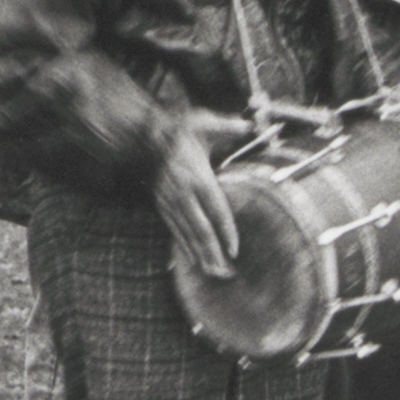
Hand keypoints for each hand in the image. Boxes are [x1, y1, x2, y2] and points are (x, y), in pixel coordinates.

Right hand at [154, 108, 252, 278]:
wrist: (147, 135)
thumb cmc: (181, 129)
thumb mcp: (206, 124)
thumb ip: (231, 128)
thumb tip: (253, 126)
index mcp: (198, 177)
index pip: (216, 210)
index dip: (226, 232)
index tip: (235, 251)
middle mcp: (184, 194)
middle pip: (201, 230)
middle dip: (214, 254)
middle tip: (226, 274)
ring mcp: (172, 202)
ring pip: (187, 234)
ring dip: (200, 256)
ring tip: (212, 274)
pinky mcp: (163, 205)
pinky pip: (174, 230)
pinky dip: (184, 247)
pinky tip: (192, 261)